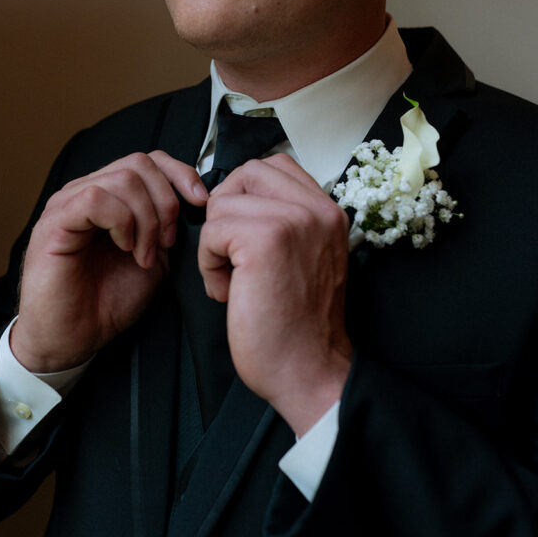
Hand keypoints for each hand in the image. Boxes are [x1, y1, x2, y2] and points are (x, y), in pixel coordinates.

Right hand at [11, 151, 206, 371]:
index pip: (149, 160)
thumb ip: (167, 229)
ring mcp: (68, 203)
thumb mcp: (154, 261)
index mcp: (110, 197)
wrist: (72, 340)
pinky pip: (96, 198)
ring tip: (144, 255)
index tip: (200, 203)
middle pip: (139, 163)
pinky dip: (121, 222)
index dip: (180, 174)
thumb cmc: (105, 303)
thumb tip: (194, 206)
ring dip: (146, 219)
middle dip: (166, 201)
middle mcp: (86, 192)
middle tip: (167, 243)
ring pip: (123, 178)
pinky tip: (125, 248)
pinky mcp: (56, 221)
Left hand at [197, 154, 351, 434]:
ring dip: (216, 245)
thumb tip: (232, 197)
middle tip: (234, 255)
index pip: (274, 165)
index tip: (244, 238)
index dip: (245, 195)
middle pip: (245, 174)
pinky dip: (209, 265)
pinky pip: (211, 232)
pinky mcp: (264, 241)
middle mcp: (317, 209)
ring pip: (222, 203)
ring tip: (235, 281)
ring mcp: (292, 221)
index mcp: (328, 211)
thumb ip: (285, 221)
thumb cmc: (296, 324)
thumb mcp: (305, 257)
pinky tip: (230, 294)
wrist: (307, 371)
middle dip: (226, 212)